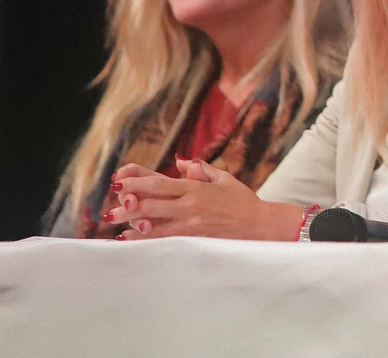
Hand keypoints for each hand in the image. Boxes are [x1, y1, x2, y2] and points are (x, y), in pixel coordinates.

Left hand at [106, 158, 302, 240]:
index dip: (136, 181)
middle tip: (110, 209)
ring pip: (154, 225)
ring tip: (114, 224)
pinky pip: (164, 240)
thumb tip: (182, 162)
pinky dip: (145, 240)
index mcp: (196, 189)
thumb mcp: (224, 180)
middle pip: (151, 204)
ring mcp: (191, 225)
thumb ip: (201, 170)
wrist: (261, 225)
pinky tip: (132, 240)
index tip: (119, 181)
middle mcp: (190, 206)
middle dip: (127, 205)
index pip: (160, 183)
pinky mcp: (194, 240)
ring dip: (131, 224)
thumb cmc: (243, 201)